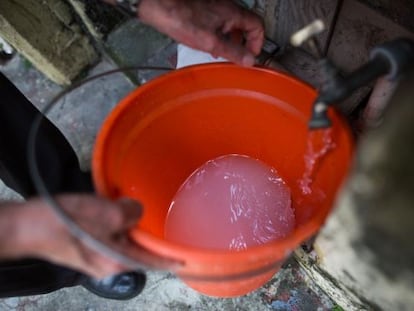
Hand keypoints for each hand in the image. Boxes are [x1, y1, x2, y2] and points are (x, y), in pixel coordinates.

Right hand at [4, 195, 160, 278]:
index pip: (153, 262)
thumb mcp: (108, 214)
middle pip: (138, 249)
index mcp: (118, 261)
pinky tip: (111, 208)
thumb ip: (132, 213)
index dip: (170, 259)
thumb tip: (136, 212)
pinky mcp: (86, 249)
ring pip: (122, 241)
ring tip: (132, 209)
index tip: (186, 260)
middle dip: (146, 234)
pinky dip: (114, 224)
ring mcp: (96, 258)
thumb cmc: (68, 223)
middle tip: (157, 218)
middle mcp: (110, 265)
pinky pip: (108, 237)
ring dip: (128, 226)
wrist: (28, 226)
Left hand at [138, 0, 263, 65]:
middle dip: (243, 43)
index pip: (258, 25)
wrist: (159, 5)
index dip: (258, 43)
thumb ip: (232, 51)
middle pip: (245, 25)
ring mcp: (214, 7)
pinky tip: (207, 44)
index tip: (250, 56)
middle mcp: (226, 7)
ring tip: (221, 53)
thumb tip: (249, 61)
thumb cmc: (181, 18)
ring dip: (230, 40)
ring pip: (230, 25)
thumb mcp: (211, 42)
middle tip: (237, 57)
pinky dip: (218, 35)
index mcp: (233, 13)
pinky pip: (218, 23)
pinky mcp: (202, 10)